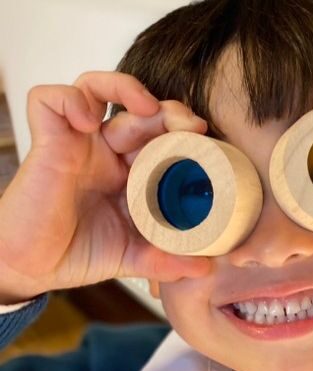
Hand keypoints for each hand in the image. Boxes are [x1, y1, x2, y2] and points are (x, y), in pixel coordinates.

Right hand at [0, 71, 210, 303]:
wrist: (34, 268)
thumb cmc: (78, 253)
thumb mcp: (133, 257)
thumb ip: (167, 261)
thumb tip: (206, 268)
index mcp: (131, 173)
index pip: (160, 135)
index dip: (182, 131)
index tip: (205, 141)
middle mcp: (105, 152)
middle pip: (139, 109)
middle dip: (169, 110)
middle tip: (191, 125)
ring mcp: (76, 144)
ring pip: (95, 88)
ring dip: (124, 86)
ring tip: (147, 106)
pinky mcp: (46, 143)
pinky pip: (48, 100)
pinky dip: (69, 99)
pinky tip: (90, 122)